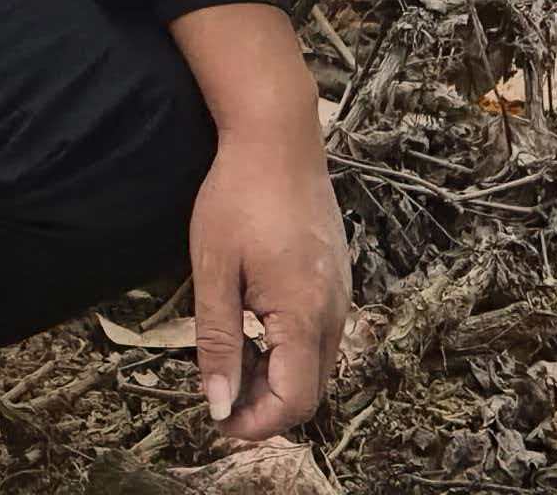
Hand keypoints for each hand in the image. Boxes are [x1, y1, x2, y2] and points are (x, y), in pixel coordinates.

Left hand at [173, 10, 349, 443]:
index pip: (294, 401)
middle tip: (220, 393)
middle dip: (267, 406)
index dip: (256, 423)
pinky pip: (323, 333)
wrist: (277, 134)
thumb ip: (218, 342)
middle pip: (312, 391)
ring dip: (279, 377)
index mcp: (305, 314)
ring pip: (319, 363)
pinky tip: (256, 326)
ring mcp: (342, 292)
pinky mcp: (339, 276)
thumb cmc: (237, 194)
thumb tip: (219, 405)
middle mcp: (335, 310)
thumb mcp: (214, 270)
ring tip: (233, 359)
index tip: (218, 417)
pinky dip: (292, 348)